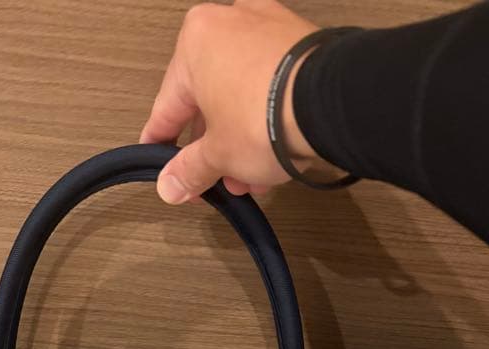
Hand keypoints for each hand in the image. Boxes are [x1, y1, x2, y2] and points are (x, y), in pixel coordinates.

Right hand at [139, 0, 340, 202]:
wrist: (328, 106)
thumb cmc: (263, 117)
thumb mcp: (217, 155)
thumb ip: (190, 170)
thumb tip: (171, 185)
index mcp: (195, 42)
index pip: (168, 105)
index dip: (162, 143)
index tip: (160, 162)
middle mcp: (230, 24)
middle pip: (209, 99)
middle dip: (213, 148)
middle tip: (213, 181)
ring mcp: (268, 28)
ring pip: (242, 94)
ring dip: (240, 141)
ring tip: (249, 179)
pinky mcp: (301, 42)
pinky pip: (271, 85)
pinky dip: (266, 119)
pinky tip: (272, 156)